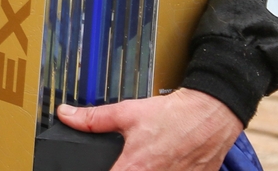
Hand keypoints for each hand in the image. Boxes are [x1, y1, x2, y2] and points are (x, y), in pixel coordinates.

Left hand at [57, 89, 242, 170]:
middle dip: (125, 169)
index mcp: (135, 168)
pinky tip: (164, 163)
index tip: (104, 167)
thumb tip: (67, 115)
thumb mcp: (127, 112)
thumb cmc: (172, 116)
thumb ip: (93, 119)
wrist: (210, 115)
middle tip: (127, 161)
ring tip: (149, 160)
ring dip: (146, 170)